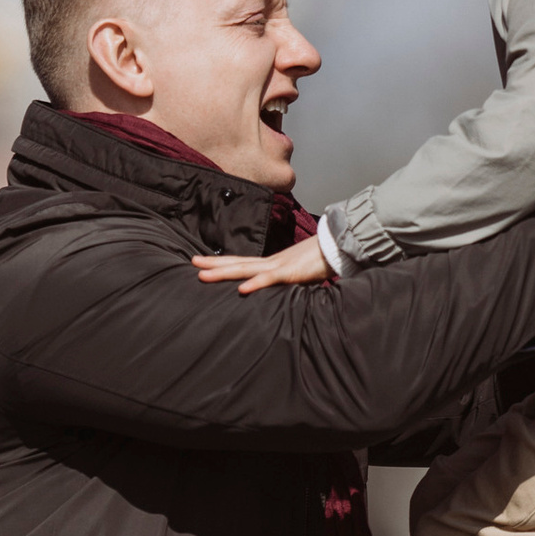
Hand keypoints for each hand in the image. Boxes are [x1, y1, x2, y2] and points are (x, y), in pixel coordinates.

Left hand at [192, 237, 332, 290]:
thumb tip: (279, 290)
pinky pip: (270, 279)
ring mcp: (280, 266)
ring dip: (224, 272)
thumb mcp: (301, 274)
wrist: (342, 245)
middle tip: (192, 263)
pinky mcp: (292, 272)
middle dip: (214, 264)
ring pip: (246, 269)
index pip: (242, 263)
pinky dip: (255, 284)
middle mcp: (272, 262)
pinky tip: (241, 289)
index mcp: (273, 263)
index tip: (202, 262)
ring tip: (203, 274)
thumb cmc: (324, 260)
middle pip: (237, 263)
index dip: (222, 262)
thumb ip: (288, 282)